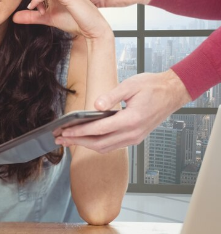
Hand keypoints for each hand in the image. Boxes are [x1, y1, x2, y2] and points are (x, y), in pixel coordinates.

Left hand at [56, 70, 191, 152]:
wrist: (173, 92)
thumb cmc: (152, 87)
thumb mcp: (130, 85)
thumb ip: (111, 96)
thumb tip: (95, 104)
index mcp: (131, 120)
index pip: (99, 130)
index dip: (80, 132)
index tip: (65, 131)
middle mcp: (133, 133)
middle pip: (99, 143)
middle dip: (77, 142)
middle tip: (60, 138)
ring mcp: (135, 138)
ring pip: (105, 148)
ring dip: (85, 145)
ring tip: (68, 140)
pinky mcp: (135, 138)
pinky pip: (113, 146)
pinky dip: (97, 144)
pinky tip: (86, 139)